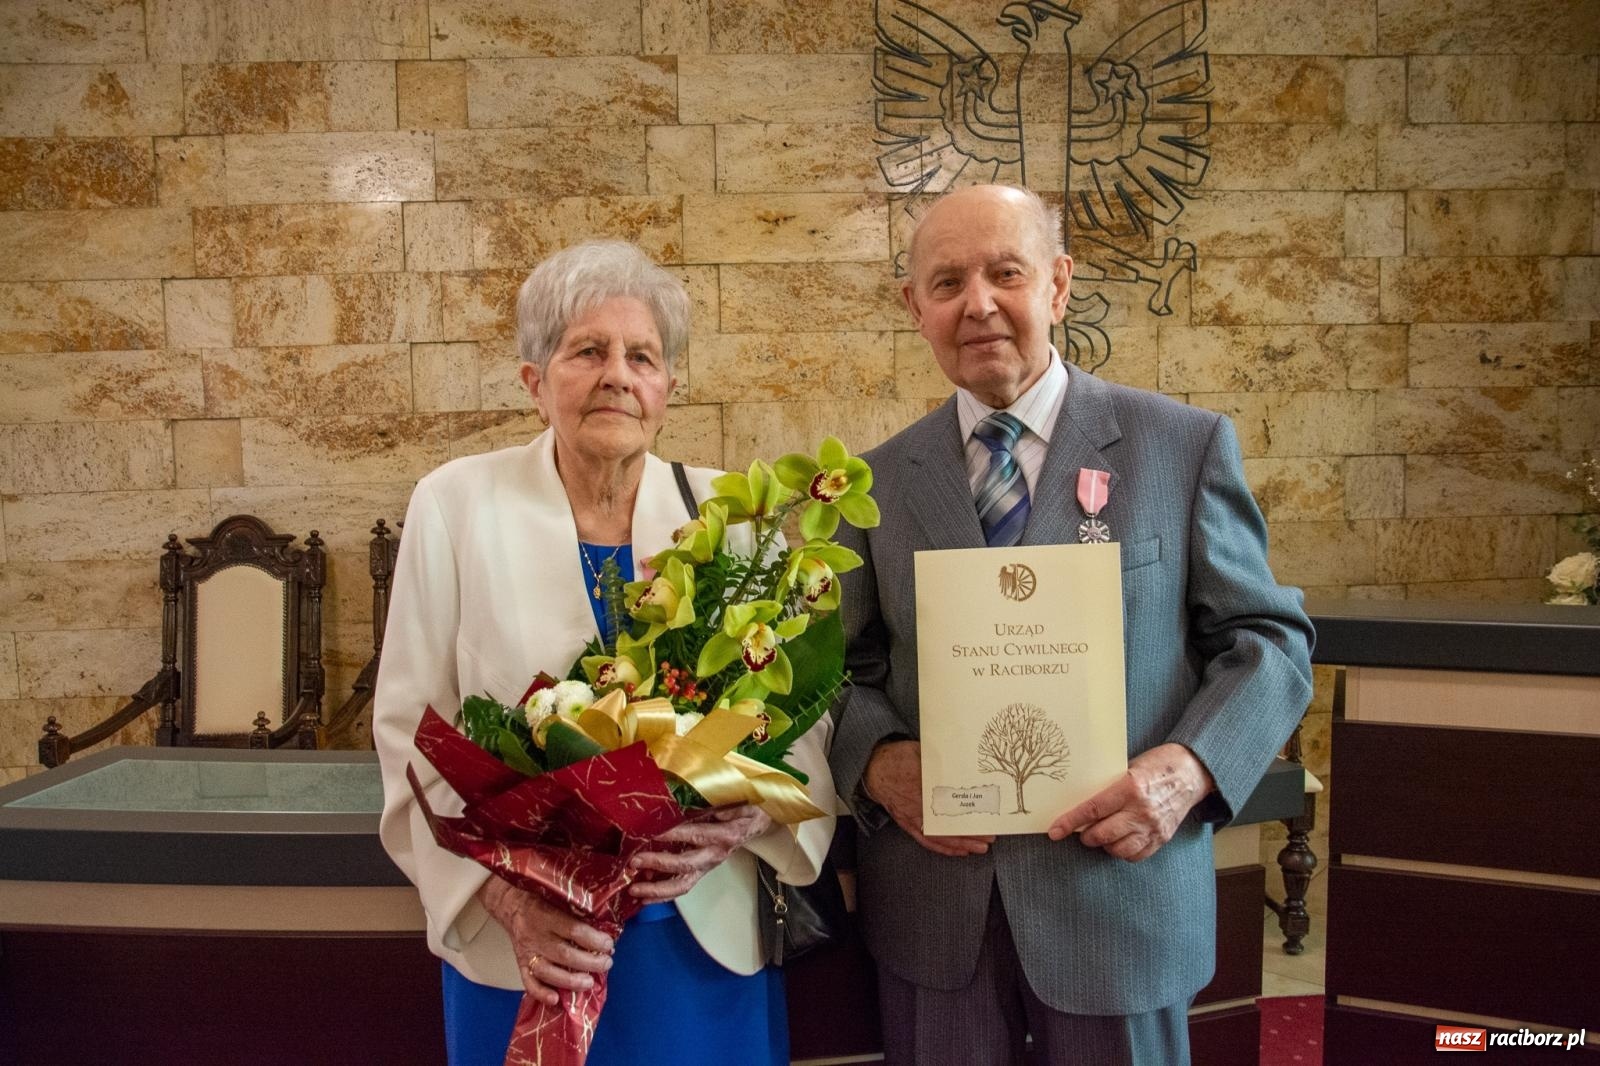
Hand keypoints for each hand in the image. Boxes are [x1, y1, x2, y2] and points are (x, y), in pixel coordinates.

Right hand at [477, 876, 614, 1005]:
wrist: (511, 904)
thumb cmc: (541, 899)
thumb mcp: (558, 896)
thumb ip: (577, 910)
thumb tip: (604, 926)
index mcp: (547, 915)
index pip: (574, 930)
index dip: (594, 940)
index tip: (609, 944)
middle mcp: (536, 936)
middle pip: (565, 954)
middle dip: (589, 963)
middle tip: (606, 964)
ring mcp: (527, 952)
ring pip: (548, 971)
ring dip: (571, 981)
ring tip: (589, 983)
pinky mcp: (521, 964)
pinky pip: (529, 982)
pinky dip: (541, 993)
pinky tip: (556, 999)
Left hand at [628, 804, 773, 900]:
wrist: (757, 824)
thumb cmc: (744, 809)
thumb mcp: (735, 801)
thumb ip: (714, 803)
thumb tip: (689, 801)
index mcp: (723, 835)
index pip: (694, 834)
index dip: (672, 834)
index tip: (649, 832)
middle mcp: (715, 854)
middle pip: (685, 865)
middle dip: (658, 864)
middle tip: (635, 861)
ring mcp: (707, 866)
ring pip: (683, 884)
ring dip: (657, 889)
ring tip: (634, 889)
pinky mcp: (702, 871)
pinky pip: (682, 886)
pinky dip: (662, 894)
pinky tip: (644, 897)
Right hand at [863, 740, 992, 857]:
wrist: (872, 769)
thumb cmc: (895, 758)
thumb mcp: (917, 749)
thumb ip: (937, 756)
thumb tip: (959, 756)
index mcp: (920, 784)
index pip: (948, 800)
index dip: (966, 809)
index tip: (983, 812)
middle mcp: (916, 805)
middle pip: (947, 822)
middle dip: (970, 832)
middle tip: (990, 835)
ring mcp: (911, 817)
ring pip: (939, 836)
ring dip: (960, 844)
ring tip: (980, 848)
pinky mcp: (907, 824)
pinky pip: (926, 840)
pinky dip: (943, 848)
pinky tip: (959, 851)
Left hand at [1046, 743, 1214, 861]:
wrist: (1192, 772)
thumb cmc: (1157, 765)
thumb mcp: (1128, 768)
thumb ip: (1108, 787)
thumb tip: (1081, 803)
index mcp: (1130, 788)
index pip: (1092, 810)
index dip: (1070, 822)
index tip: (1055, 830)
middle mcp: (1141, 810)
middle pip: (1102, 834)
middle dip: (1086, 836)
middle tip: (1082, 832)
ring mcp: (1153, 827)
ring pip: (1118, 849)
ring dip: (1104, 845)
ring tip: (1102, 835)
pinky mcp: (1162, 838)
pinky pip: (1136, 855)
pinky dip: (1123, 852)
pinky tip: (1120, 841)